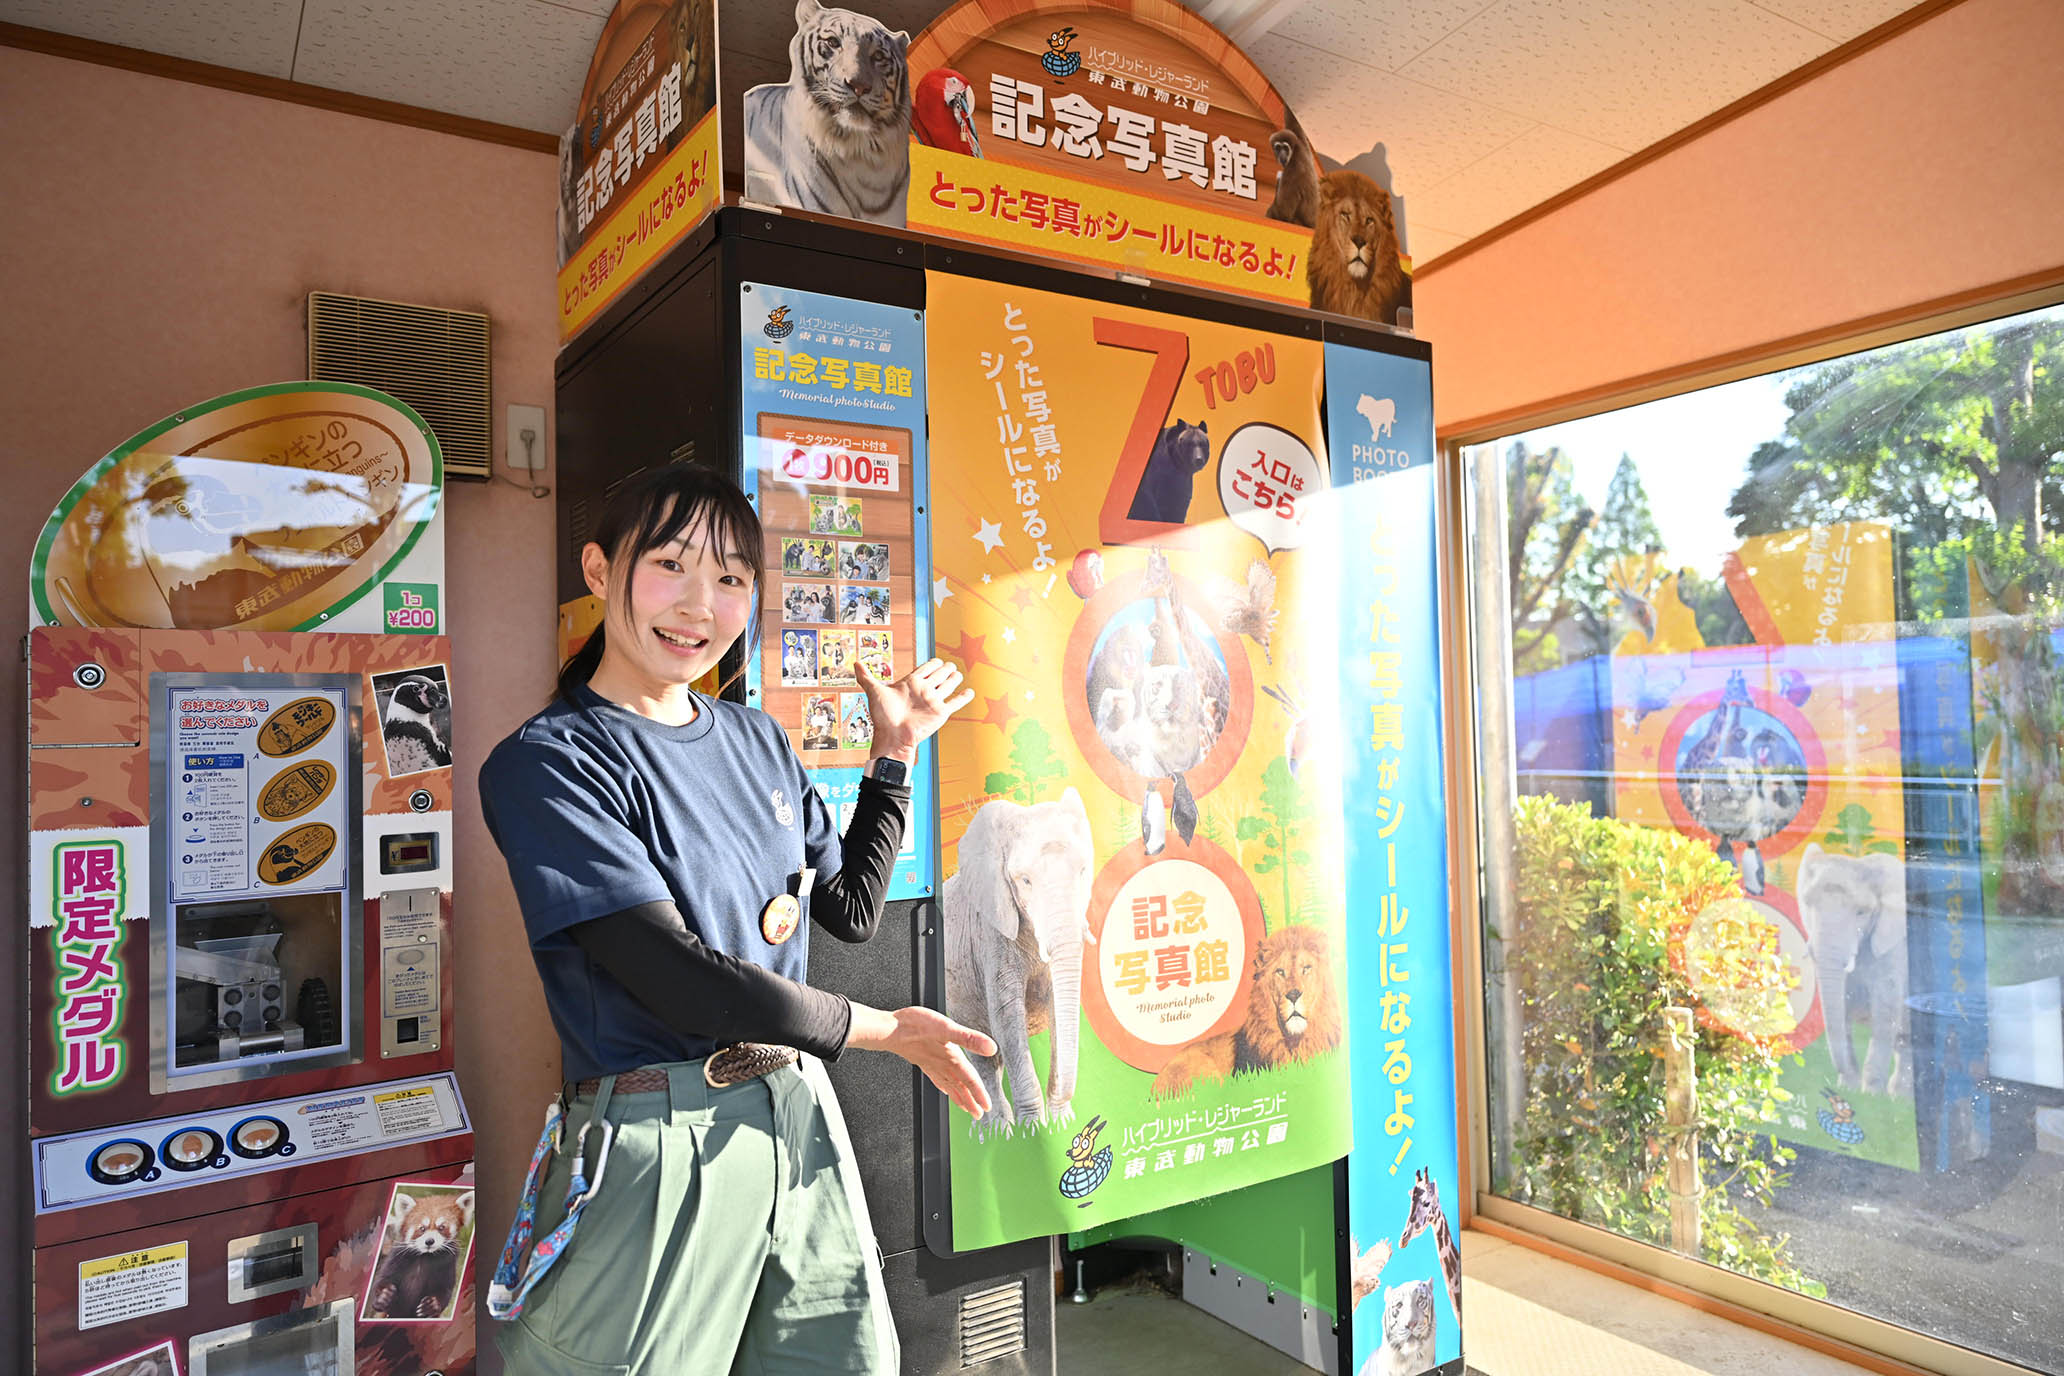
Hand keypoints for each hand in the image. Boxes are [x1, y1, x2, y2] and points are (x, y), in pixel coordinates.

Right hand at [846, 1003, 995, 1117]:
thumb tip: (991, 1048)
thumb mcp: (946, 1027)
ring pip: (949, 1086)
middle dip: (970, 1102)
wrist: (890, 1030)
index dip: (980, 1094)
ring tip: (966, 1108)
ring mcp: (932, 1065)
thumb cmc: (915, 1026)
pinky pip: (937, 1079)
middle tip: (979, 1115)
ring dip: (958, 1098)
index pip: (970, 1081)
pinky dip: (943, 1087)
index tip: (987, 1108)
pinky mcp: (923, 1061)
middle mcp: (942, 1065)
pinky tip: (945, 1089)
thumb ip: (969, 1039)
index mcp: (951, 1059)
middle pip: (960, 1088)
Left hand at [858, 658, 974, 762]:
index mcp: (911, 683)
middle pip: (939, 675)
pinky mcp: (941, 713)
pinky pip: (956, 703)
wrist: (892, 736)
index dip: (932, 663)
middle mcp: (924, 690)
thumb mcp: (874, 691)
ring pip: (948, 685)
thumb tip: (854, 662)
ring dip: (954, 678)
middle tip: (950, 665)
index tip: (936, 660)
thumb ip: (865, 676)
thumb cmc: (883, 716)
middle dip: (945, 669)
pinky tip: (969, 691)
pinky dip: (963, 697)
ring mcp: (933, 701)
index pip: (926, 668)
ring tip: (957, 673)